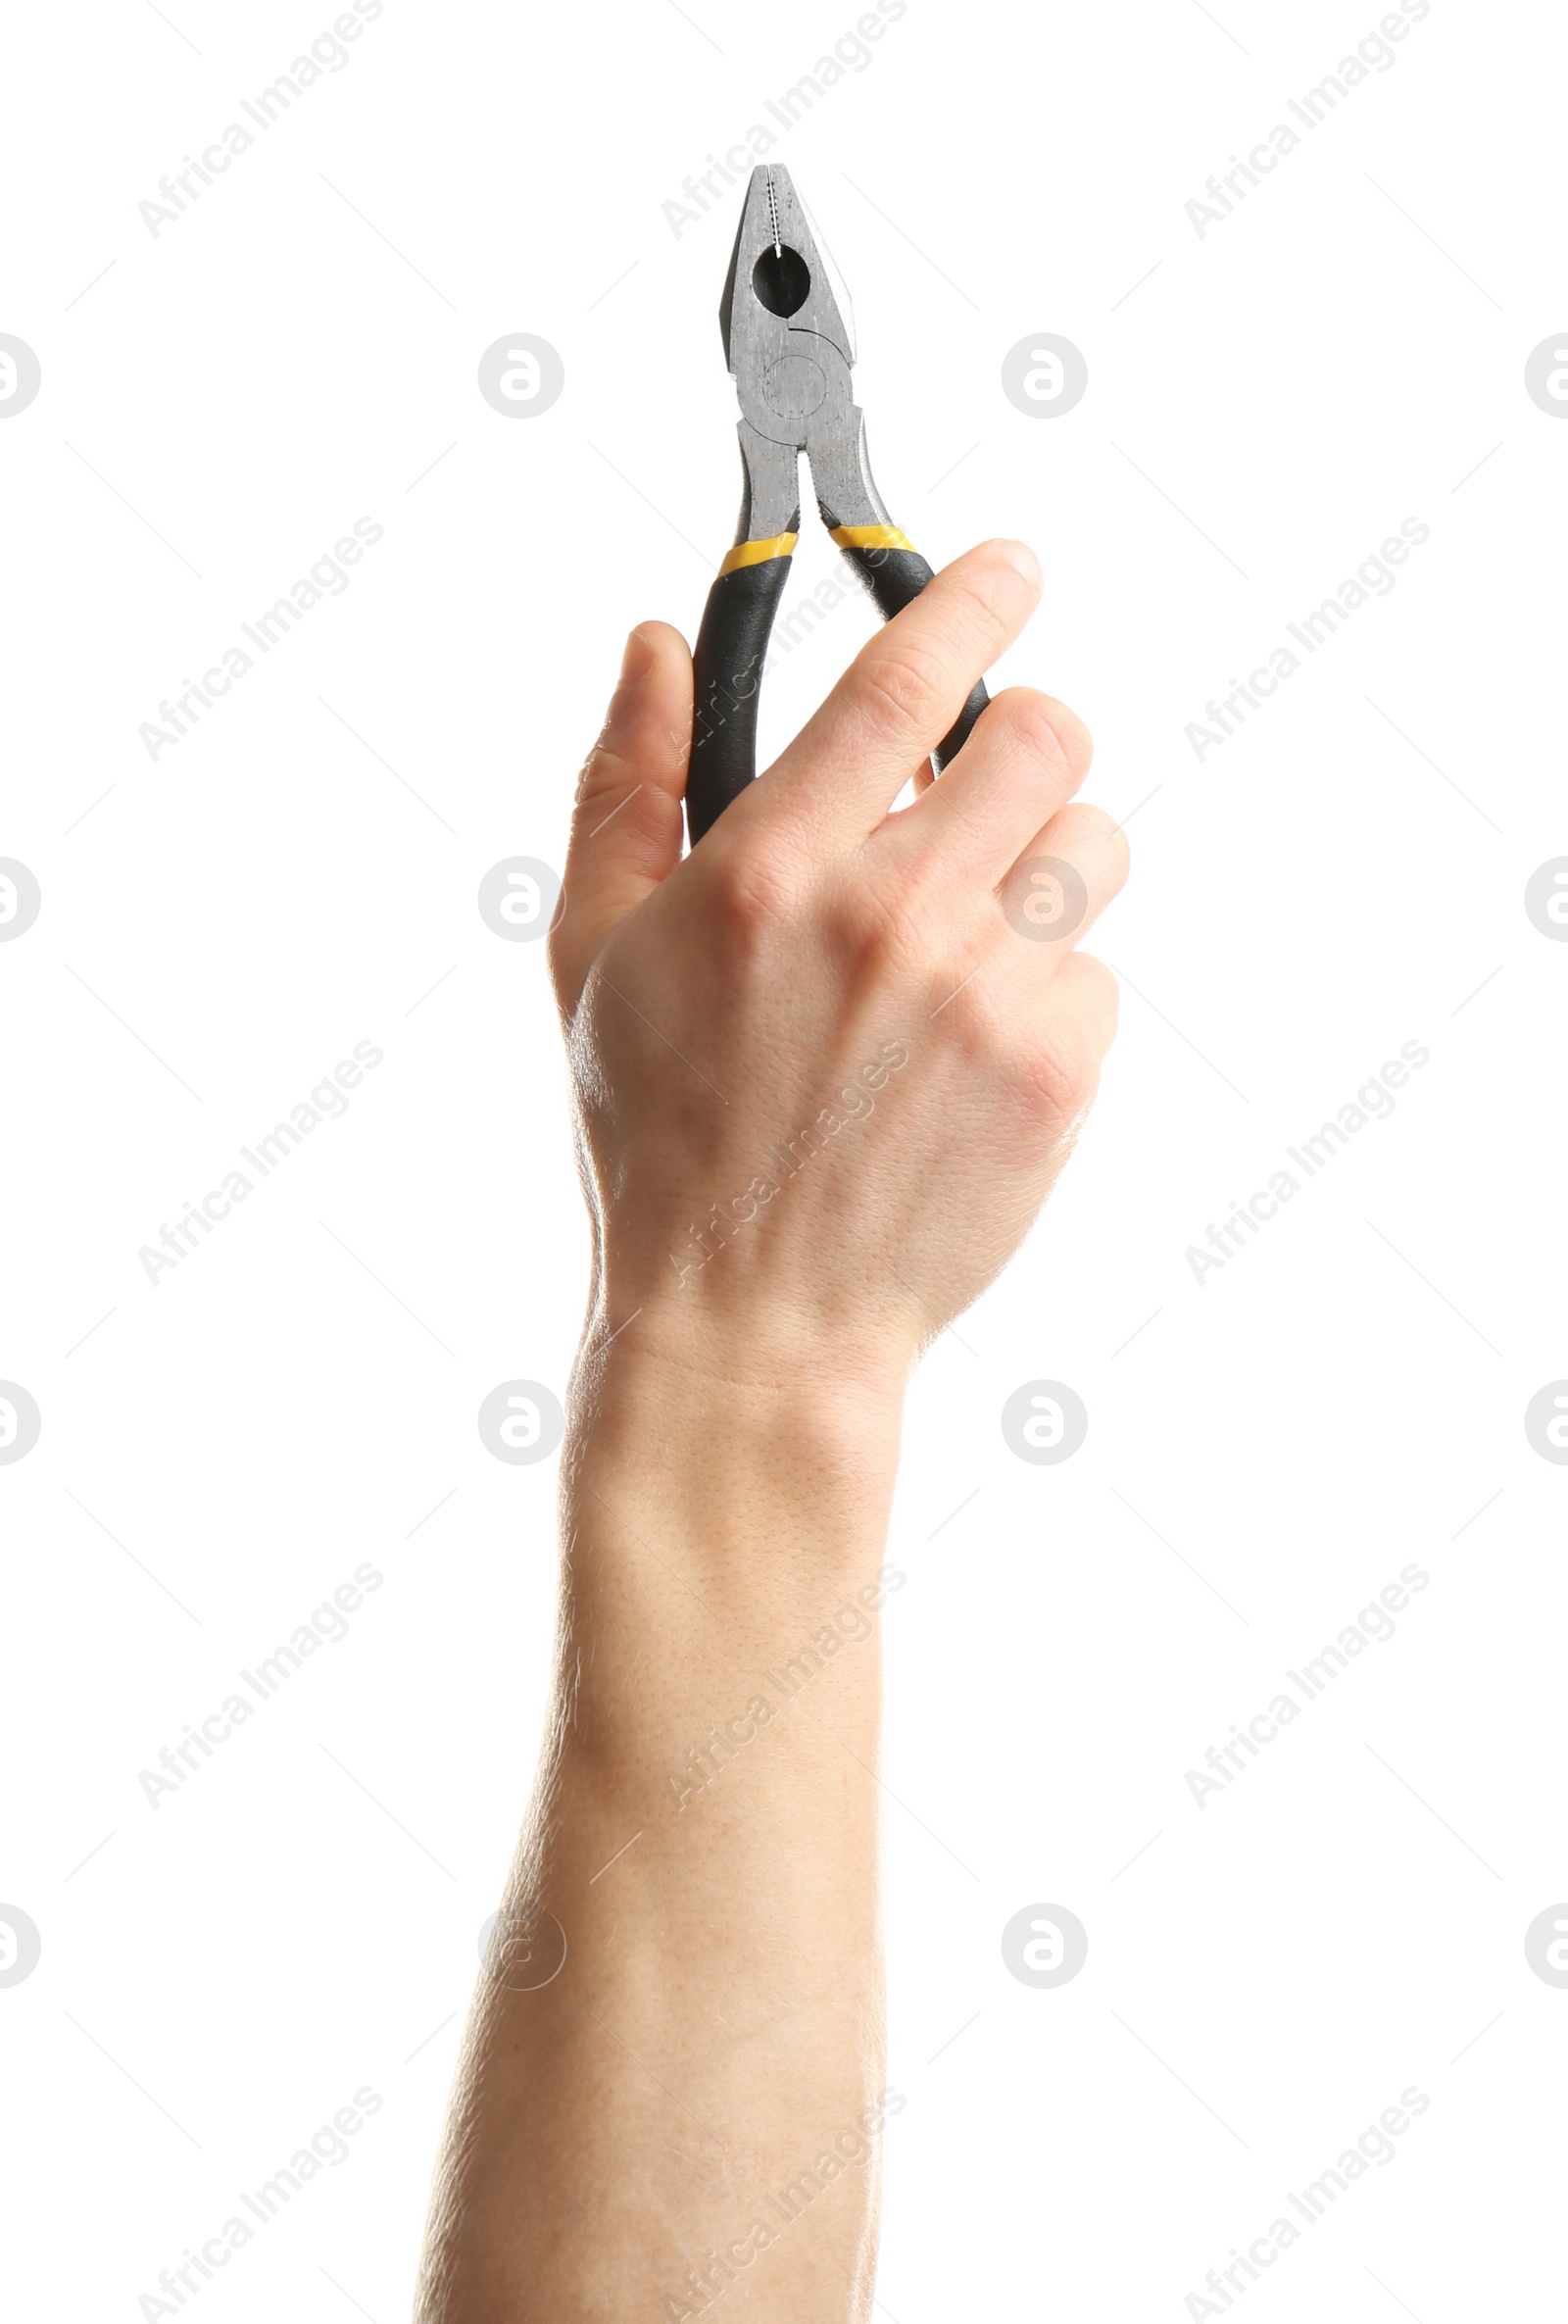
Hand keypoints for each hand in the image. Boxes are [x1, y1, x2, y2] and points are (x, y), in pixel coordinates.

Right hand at [549, 539, 1127, 1393]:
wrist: (751, 1322)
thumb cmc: (660, 1142)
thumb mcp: (593, 955)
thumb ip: (626, 784)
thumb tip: (658, 647)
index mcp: (769, 871)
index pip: (906, 676)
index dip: (973, 593)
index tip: (1011, 563)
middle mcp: (889, 918)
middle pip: (1048, 736)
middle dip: (1025, 739)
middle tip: (983, 786)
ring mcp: (985, 998)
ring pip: (1094, 847)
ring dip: (1044, 867)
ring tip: (970, 939)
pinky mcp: (1054, 1075)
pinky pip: (1100, 972)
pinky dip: (1050, 990)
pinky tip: (972, 1050)